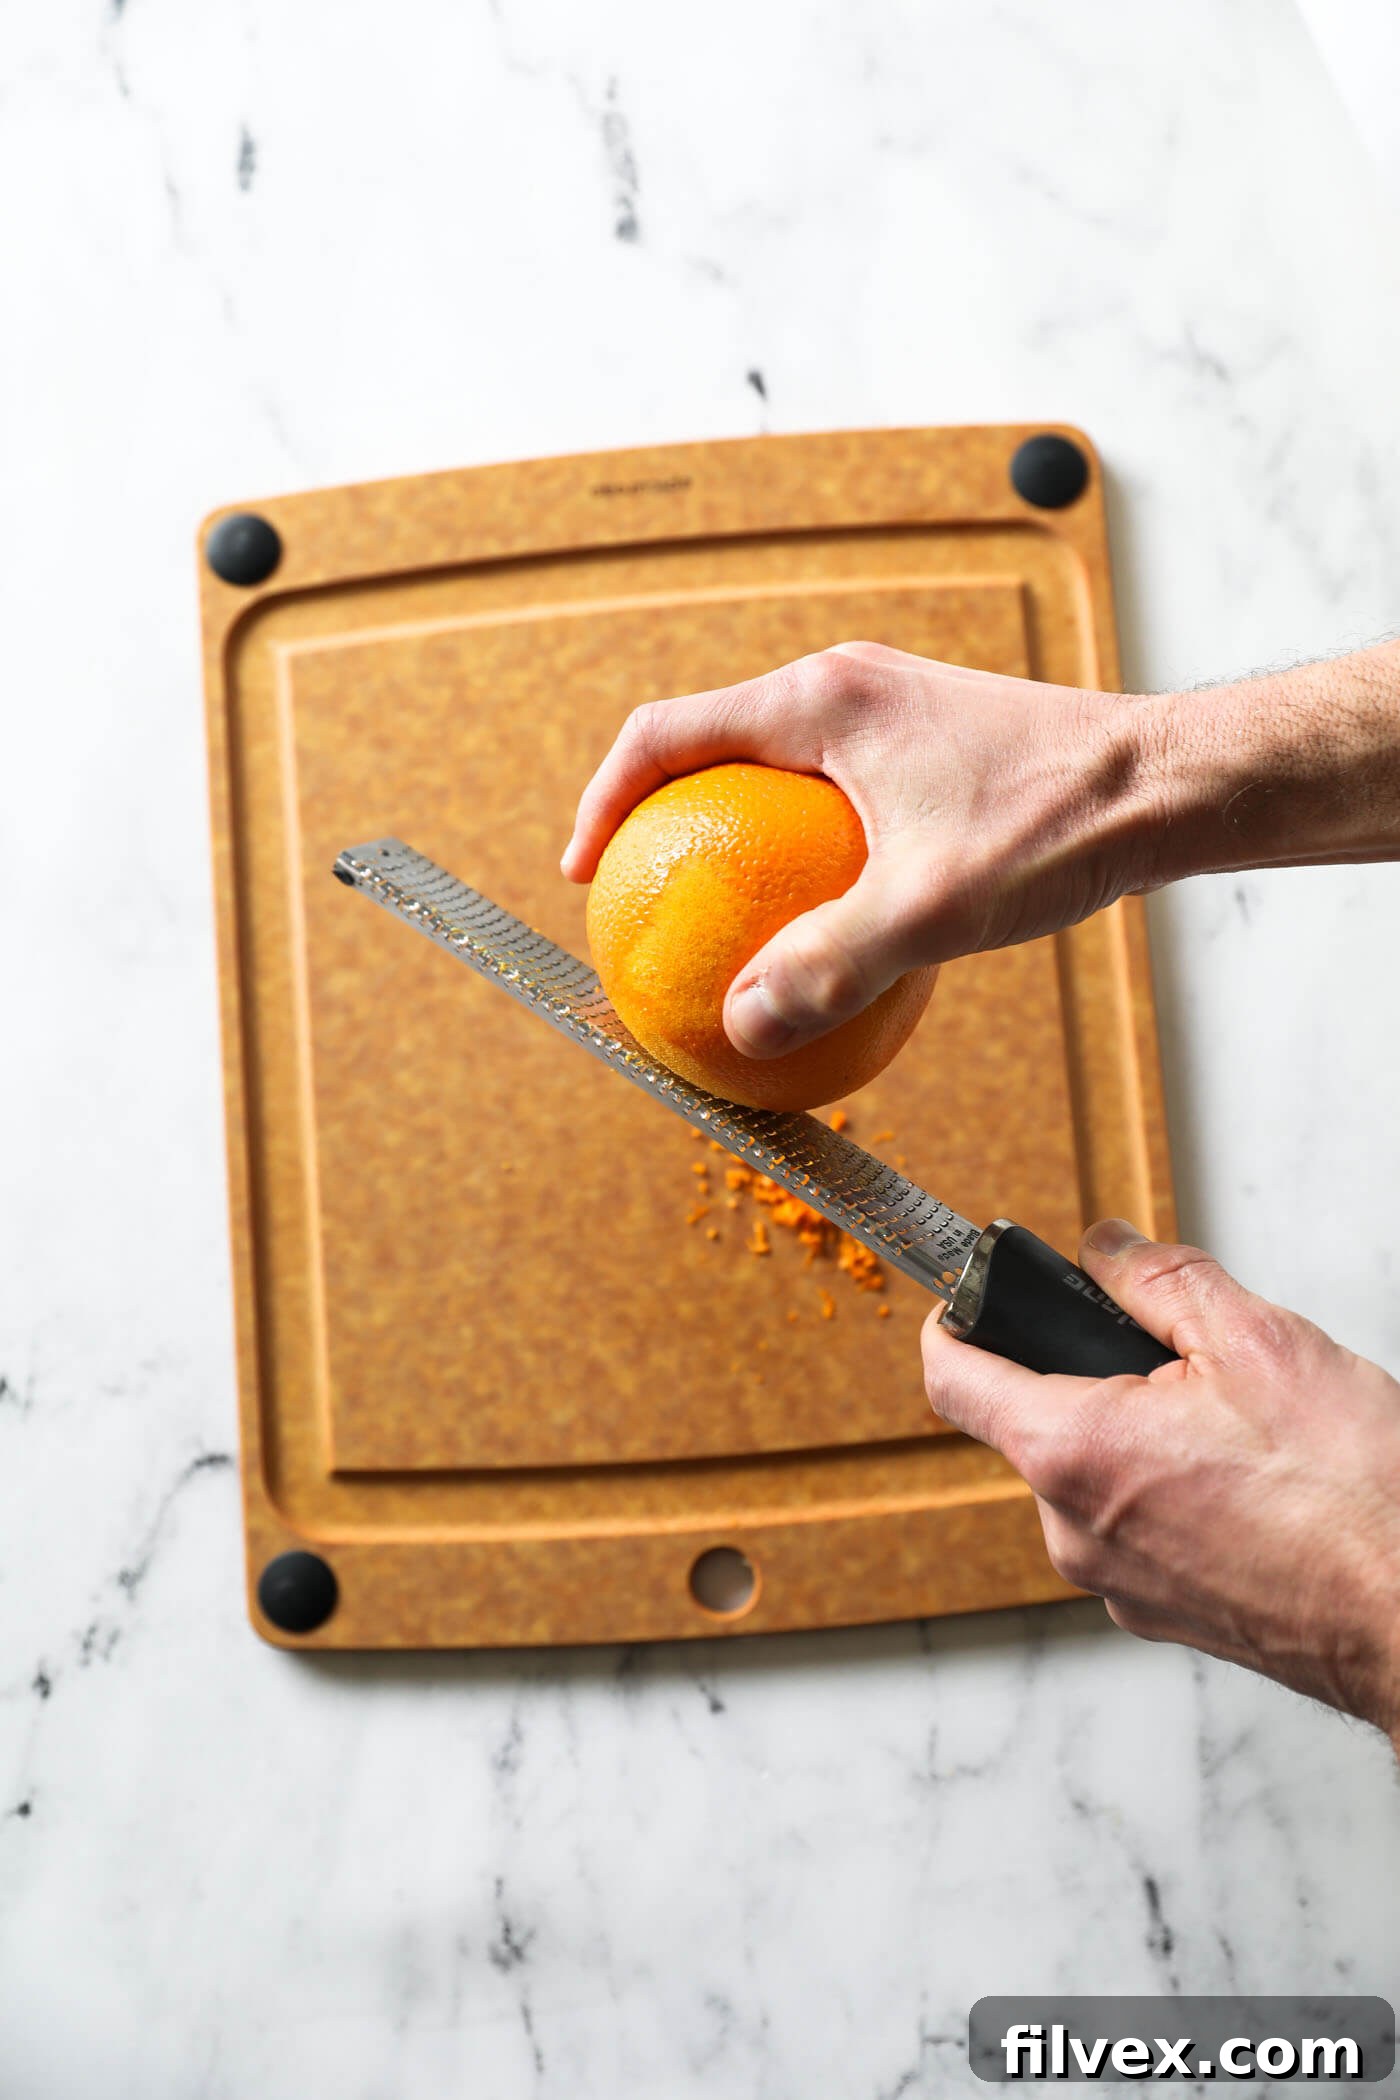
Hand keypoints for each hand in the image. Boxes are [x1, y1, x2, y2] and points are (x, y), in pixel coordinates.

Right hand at [562, 643, 1161, 1059]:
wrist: (1169, 782)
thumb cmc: (1058, 824)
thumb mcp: (931, 909)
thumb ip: (827, 967)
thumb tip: (740, 1028)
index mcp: (822, 701)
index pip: (666, 733)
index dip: (603, 801)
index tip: (584, 876)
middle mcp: (844, 689)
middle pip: (708, 746)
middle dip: (660, 821)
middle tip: (639, 904)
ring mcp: (885, 711)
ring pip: (769, 772)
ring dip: (730, 838)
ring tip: (714, 923)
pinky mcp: (921, 743)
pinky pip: (825, 795)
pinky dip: (795, 851)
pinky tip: (814, 926)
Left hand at [924, 1220, 1399, 1745]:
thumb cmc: (1351, 1497)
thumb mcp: (1254, 1339)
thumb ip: (1157, 1279)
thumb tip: (1105, 1247)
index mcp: (1073, 1452)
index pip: (953, 1376)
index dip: (954, 1319)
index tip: (972, 1294)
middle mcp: (1073, 1530)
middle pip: (1034, 1420)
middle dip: (1089, 1373)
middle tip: (1177, 1357)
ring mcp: (1114, 1583)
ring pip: (1090, 1474)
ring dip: (1137, 1433)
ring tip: (1235, 1427)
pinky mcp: (1160, 1613)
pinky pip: (1132, 1526)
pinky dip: (1168, 1489)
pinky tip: (1247, 1481)